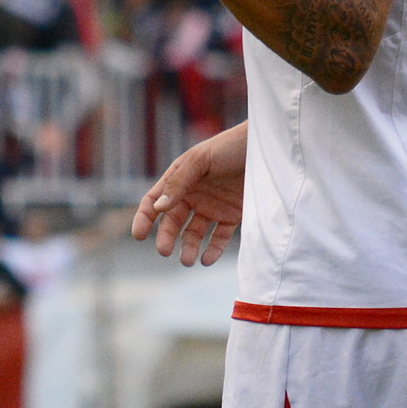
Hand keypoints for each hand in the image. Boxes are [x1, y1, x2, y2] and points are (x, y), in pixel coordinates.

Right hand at [131, 122, 245, 266]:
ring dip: (188, 248)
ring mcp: (212, 206)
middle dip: (166, 238)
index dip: (144, 218)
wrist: (267, 148)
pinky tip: (207, 259)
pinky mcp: (232, 215)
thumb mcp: (201, 160)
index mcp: (180, 178)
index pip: (155, 200)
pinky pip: (218, 237)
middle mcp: (193, 195)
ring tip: (188, 260)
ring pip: (194, 233)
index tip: (139, 235)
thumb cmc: (230, 147)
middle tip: (164, 251)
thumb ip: (179, 183)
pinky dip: (213, 250)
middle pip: (172, 221)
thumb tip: (158, 207)